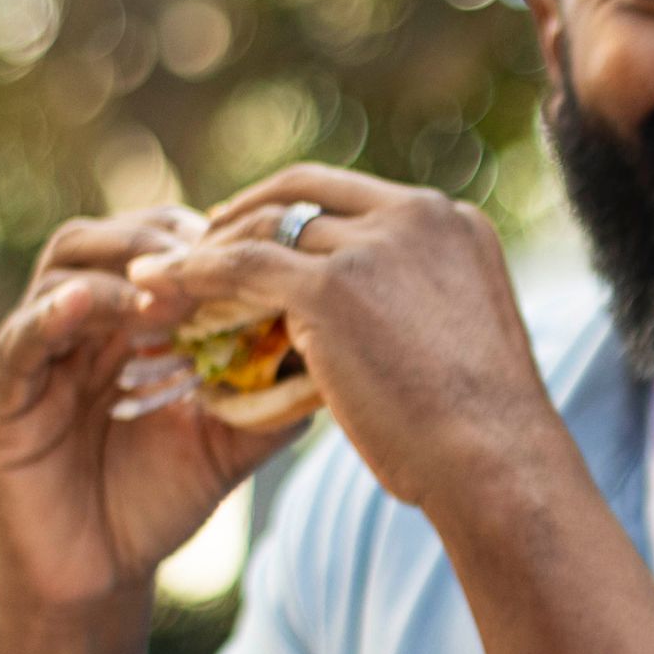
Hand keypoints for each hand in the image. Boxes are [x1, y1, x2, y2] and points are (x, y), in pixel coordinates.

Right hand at [0, 205, 292, 650]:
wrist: (98, 575)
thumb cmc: (157, 501)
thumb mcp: (228, 443)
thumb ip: (271, 400)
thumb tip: (337, 359)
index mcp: (130, 326)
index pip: (160, 246)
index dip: (204, 239)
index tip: (252, 249)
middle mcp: (81, 326)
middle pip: (107, 238)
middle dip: (163, 241)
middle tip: (211, 258)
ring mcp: (40, 355)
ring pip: (63, 271)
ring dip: (119, 270)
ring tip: (166, 290)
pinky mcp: (7, 395)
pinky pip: (22, 338)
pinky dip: (53, 315)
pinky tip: (90, 306)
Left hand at [131, 167, 563, 522]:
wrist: (498, 462)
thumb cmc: (486, 432)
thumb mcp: (459, 342)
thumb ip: (418, 306)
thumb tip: (376, 324)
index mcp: (454, 223)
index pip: (355, 195)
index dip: (296, 211)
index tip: (258, 234)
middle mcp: (418, 217)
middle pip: (306, 191)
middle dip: (245, 214)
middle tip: (199, 242)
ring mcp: (376, 245)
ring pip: (265, 228)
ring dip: (208, 249)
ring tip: (164, 278)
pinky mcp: (332, 285)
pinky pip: (237, 266)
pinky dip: (189, 275)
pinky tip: (154, 291)